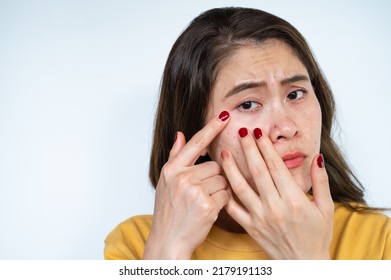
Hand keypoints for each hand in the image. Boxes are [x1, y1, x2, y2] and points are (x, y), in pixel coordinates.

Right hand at [143, 111, 230, 258]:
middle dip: (214, 177)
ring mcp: (194, 191)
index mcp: (172, 169)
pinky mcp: (207, 205)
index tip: (225, 116)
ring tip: (204, 202)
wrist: (169, 239)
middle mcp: (181, 177)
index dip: (212, 128)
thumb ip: (176, 157)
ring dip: (219, 190)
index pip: (195, 143)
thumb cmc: (169, 211)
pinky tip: (209, 210)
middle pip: (215, 165)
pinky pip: (226, 194)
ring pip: (223, 179)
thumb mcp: (166, 182)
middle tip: (201, 192)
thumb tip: (180, 134)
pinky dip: (222, 201)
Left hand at [221, 127, 333, 258]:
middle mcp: (275, 207)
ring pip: (241, 188)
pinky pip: (234, 209)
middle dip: (249, 149)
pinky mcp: (250, 227)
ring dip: (232, 168)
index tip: (259, 133)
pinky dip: (226, 195)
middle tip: (242, 132)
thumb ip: (321, 182)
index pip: (276, 167)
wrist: (304, 265)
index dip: (266, 147)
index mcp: (294, 200)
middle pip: (257, 171)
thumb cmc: (317, 236)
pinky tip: (221, 181)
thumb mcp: (326, 208)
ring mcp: (260, 218)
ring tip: (225, 152)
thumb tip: (316, 158)